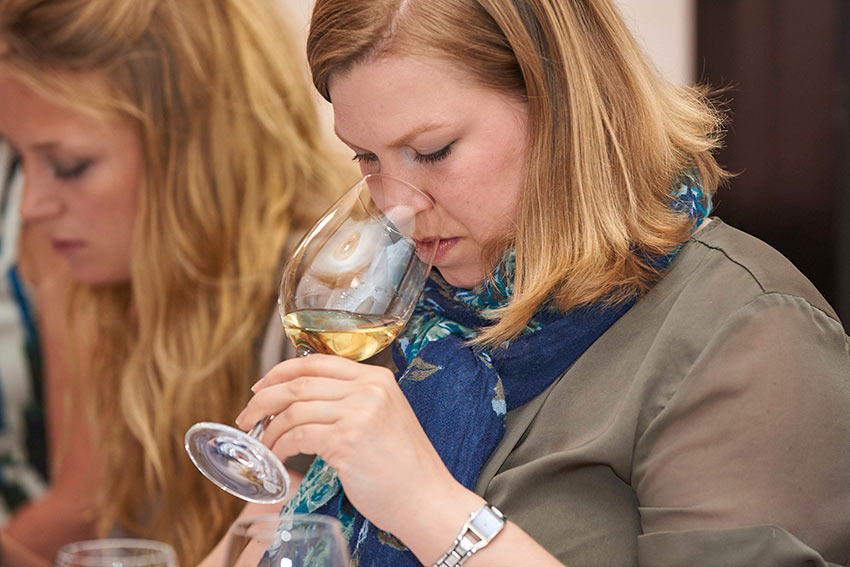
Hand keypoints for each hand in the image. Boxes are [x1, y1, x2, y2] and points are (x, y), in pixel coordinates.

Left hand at [235, 354, 463, 534]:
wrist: (427, 499)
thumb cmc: (403, 467)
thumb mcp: (384, 417)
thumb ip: (352, 401)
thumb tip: (301, 400)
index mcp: (377, 378)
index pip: (317, 361)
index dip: (280, 372)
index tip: (261, 388)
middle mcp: (368, 389)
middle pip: (298, 381)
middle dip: (263, 400)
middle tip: (247, 418)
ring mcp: (359, 413)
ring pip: (293, 409)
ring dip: (270, 429)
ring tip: (262, 444)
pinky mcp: (347, 441)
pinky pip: (298, 436)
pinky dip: (280, 447)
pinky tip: (278, 458)